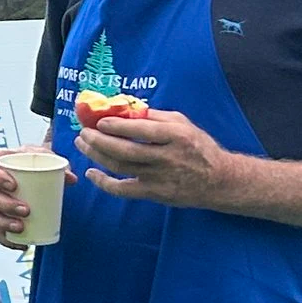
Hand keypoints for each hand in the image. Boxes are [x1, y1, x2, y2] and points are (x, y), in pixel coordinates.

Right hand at [0, 147, 72, 249]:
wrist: (31, 174)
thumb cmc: (33, 163)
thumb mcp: (44, 158)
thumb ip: (58, 165)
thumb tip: (71, 179)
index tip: (13, 185)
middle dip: (4, 205)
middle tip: (26, 210)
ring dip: (2, 223)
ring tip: (21, 228)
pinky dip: (7, 241)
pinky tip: (22, 244)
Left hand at [77, 109, 241, 209]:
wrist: (219, 180)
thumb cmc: (199, 147)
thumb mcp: (183, 123)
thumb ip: (155, 116)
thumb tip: (126, 108)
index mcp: (176, 136)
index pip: (141, 130)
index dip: (116, 126)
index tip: (98, 121)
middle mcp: (167, 157)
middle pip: (125, 150)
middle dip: (98, 141)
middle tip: (83, 132)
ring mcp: (159, 178)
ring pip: (120, 167)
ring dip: (96, 155)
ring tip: (83, 144)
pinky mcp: (154, 194)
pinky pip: (123, 190)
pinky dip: (104, 182)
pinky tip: (91, 173)